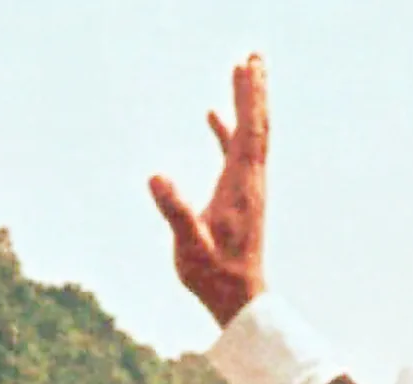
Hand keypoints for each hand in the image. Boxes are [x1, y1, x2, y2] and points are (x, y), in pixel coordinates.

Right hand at [150, 54, 268, 325]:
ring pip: (250, 135)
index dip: (248, 96)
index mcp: (240, 184)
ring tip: (241, 70)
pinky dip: (228, 130)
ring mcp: (246, 187)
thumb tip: (156, 177)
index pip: (249, 130)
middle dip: (254, 89)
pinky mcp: (238, 196)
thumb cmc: (214, 275)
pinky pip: (236, 153)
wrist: (238, 299)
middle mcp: (250, 181)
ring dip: (245, 103)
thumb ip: (175, 212)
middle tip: (254, 54)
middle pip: (256, 124)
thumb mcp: (189, 245)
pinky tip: (213, 116)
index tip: (248, 64)